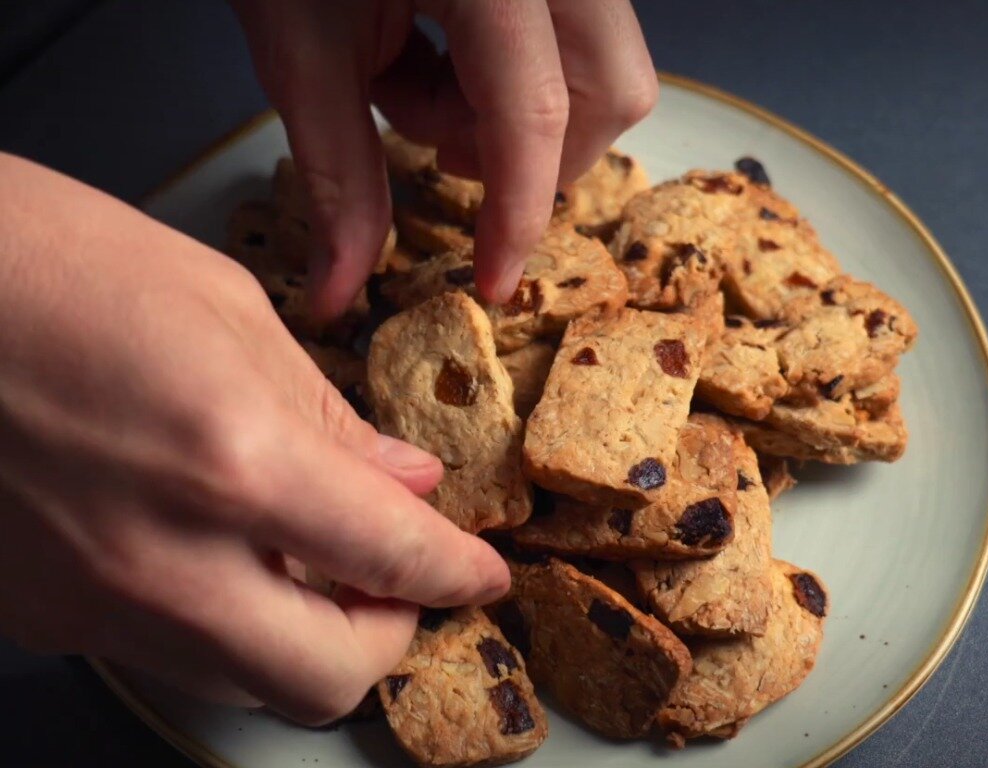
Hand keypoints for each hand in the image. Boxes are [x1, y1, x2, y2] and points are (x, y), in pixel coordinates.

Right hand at [0, 154, 508, 723]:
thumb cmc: (53, 259)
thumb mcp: (226, 311)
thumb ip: (328, 415)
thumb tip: (401, 482)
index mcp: (233, 461)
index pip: (392, 559)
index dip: (456, 574)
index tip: (480, 574)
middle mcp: (162, 560)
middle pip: (324, 677)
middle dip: (385, 636)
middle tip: (397, 583)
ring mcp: (91, 602)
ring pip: (243, 683)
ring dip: (306, 640)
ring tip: (317, 569)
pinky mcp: (40, 613)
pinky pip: (167, 652)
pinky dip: (223, 623)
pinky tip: (223, 556)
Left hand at [232, 0, 657, 310]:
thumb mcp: (300, 51)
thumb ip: (336, 177)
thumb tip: (339, 293)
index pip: (532, 112)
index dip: (517, 215)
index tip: (494, 283)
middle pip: (611, 92)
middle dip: (540, 157)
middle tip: (447, 156)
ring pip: (606, 70)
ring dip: (524, 118)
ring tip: (423, 89)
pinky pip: (578, 41)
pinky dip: (515, 80)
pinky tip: (439, 58)